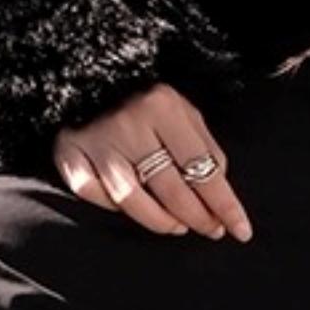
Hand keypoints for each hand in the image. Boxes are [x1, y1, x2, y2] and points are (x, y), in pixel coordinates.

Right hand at [53, 82, 251, 240]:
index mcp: (163, 107)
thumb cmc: (145, 102)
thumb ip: (205, 148)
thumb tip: (221, 194)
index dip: (224, 204)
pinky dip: (114, 207)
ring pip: (131, 200)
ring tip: (178, 226)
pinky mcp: (69, 154)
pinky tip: (131, 208)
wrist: (88, 78)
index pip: (202, 166)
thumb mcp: (183, 112)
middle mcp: (128, 124)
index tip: (241, 231)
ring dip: (161, 221)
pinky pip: (94, 195)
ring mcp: (97, 140)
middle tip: (211, 230)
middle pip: (170, 189)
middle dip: (197, 217)